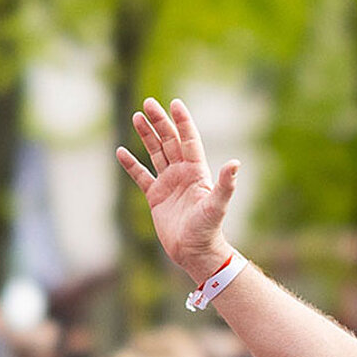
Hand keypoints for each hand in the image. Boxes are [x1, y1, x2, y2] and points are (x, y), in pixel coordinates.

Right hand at [116, 97, 240, 283]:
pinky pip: (141, 176)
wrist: (195, 253)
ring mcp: (168, 184)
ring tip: (137, 117)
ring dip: (147, 136)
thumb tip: (235, 164)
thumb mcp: (217, 206)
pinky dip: (131, 165)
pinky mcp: (156, 197)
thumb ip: (225, 185)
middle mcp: (182, 174)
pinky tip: (121, 151)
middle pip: (170, 142)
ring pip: (156, 153)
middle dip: (160, 123)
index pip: (189, 141)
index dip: (182, 122)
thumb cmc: (208, 230)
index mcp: (197, 172)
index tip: (175, 103)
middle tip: (148, 103)